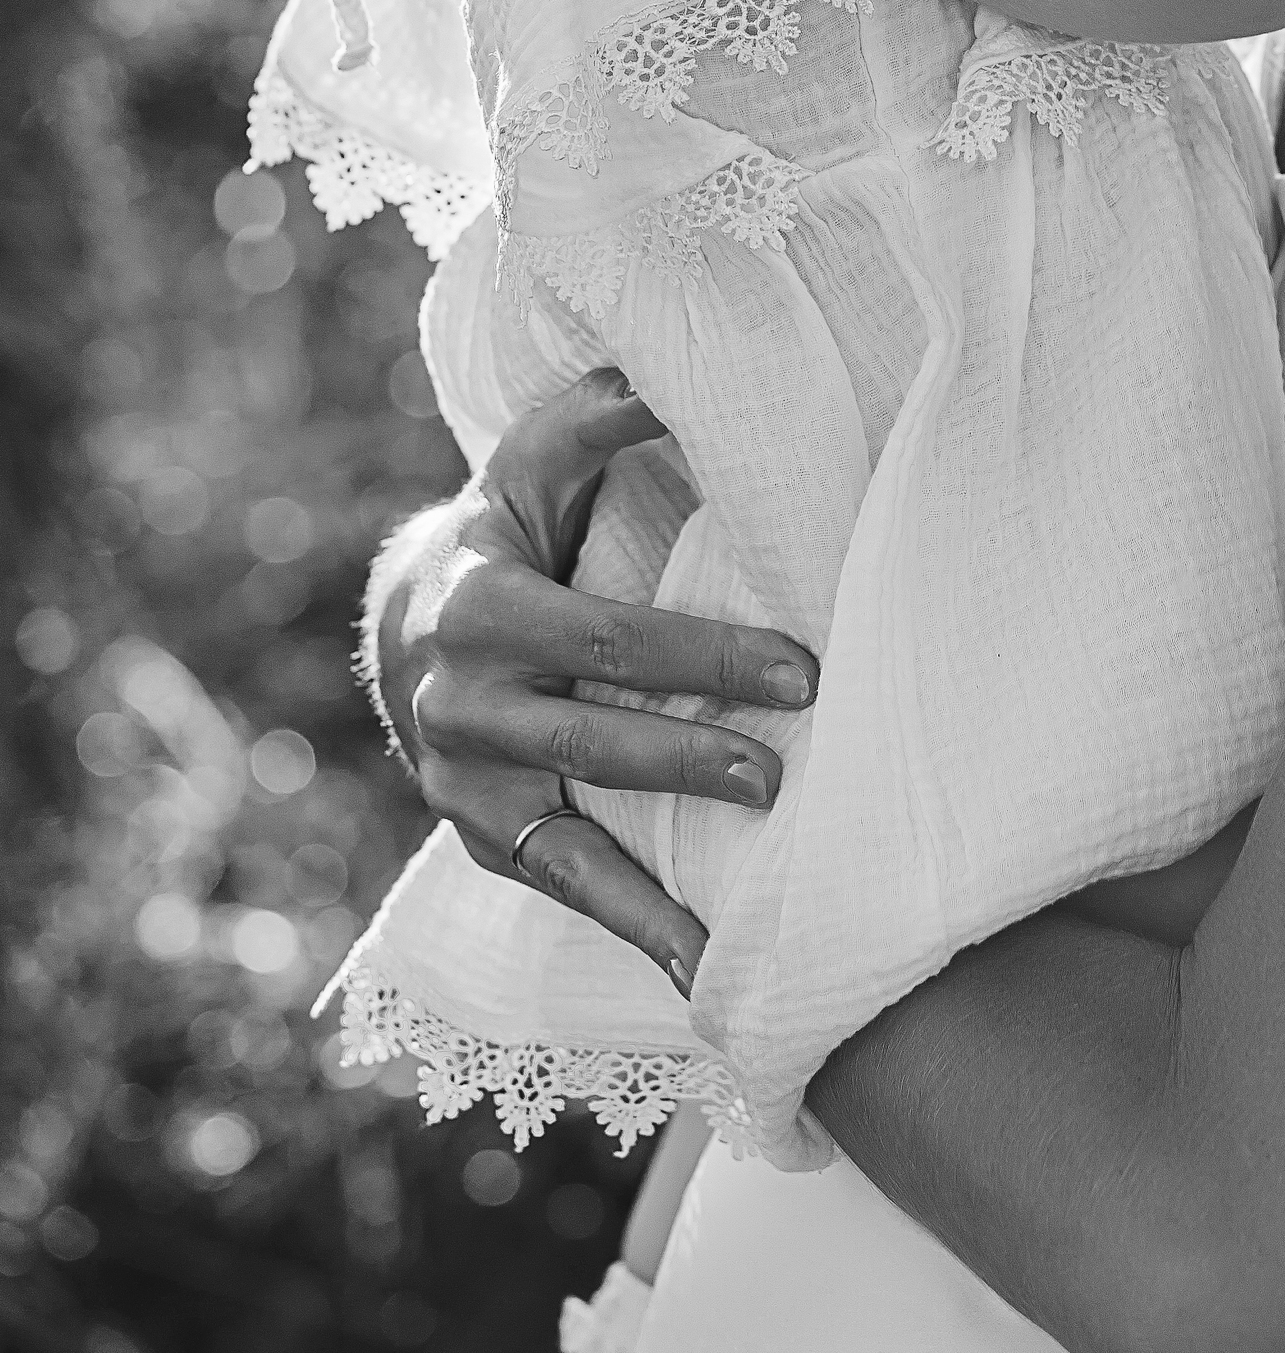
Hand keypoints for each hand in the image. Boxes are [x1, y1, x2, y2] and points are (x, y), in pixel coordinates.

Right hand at [373, 372, 818, 993]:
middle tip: (785, 774)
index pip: (605, 637)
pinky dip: (635, 937)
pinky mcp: (482, 842)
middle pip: (591, 740)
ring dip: (659, 883)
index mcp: (480, 606)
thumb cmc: (512, 524)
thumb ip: (602, 412)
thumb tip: (673, 370)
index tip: (803, 670)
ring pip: (569, 841)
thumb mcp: (538, 459)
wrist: (413, 619)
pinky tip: (709, 982)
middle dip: (692, 757)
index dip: (703, 655)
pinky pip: (564, 894)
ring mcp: (465, 786)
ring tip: (747, 917)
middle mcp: (459, 706)